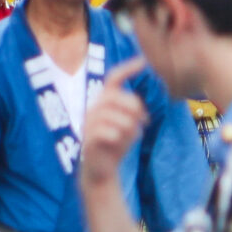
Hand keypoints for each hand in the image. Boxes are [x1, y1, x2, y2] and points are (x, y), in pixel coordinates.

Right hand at [78, 56, 152, 193]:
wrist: (100, 170)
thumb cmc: (114, 145)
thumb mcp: (128, 125)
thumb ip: (132, 113)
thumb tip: (138, 107)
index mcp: (103, 102)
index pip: (113, 79)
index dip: (127, 69)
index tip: (143, 61)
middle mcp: (92, 109)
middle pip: (116, 97)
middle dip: (134, 108)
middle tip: (143, 121)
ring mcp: (88, 123)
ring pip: (113, 115)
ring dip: (128, 126)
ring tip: (132, 135)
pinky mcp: (87, 139)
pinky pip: (106, 132)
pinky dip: (117, 137)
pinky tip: (118, 142)